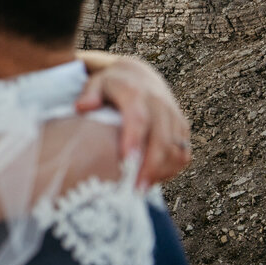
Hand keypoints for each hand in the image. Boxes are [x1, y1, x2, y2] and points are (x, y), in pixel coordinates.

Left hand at [75, 55, 190, 186]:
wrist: (140, 75)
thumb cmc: (112, 85)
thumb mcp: (96, 83)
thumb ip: (89, 94)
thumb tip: (82, 107)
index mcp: (136, 93)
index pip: (138, 118)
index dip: (135, 139)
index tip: (127, 160)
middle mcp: (159, 104)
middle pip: (161, 138)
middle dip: (150, 166)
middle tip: (135, 189)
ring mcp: (174, 116)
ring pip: (176, 148)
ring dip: (161, 171)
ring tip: (140, 189)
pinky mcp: (182, 127)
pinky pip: (183, 152)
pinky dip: (171, 168)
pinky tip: (153, 179)